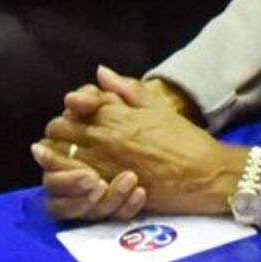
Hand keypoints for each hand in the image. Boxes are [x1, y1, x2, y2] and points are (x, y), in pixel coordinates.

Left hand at [42, 66, 248, 215]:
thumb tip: (101, 71)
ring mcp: (103, 164)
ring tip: (64, 158)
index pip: (72, 106)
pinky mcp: (107, 189)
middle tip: (67, 137)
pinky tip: (76, 177)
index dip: (70, 109)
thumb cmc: (184, 138)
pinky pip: (73, 182)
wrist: (203, 174)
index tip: (75, 113)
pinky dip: (69, 179)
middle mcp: (103, 137)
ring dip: (57, 156)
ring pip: (60, 157)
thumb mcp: (156, 106)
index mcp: (114, 114)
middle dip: (59, 132)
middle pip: (58, 131)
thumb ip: (126, 89)